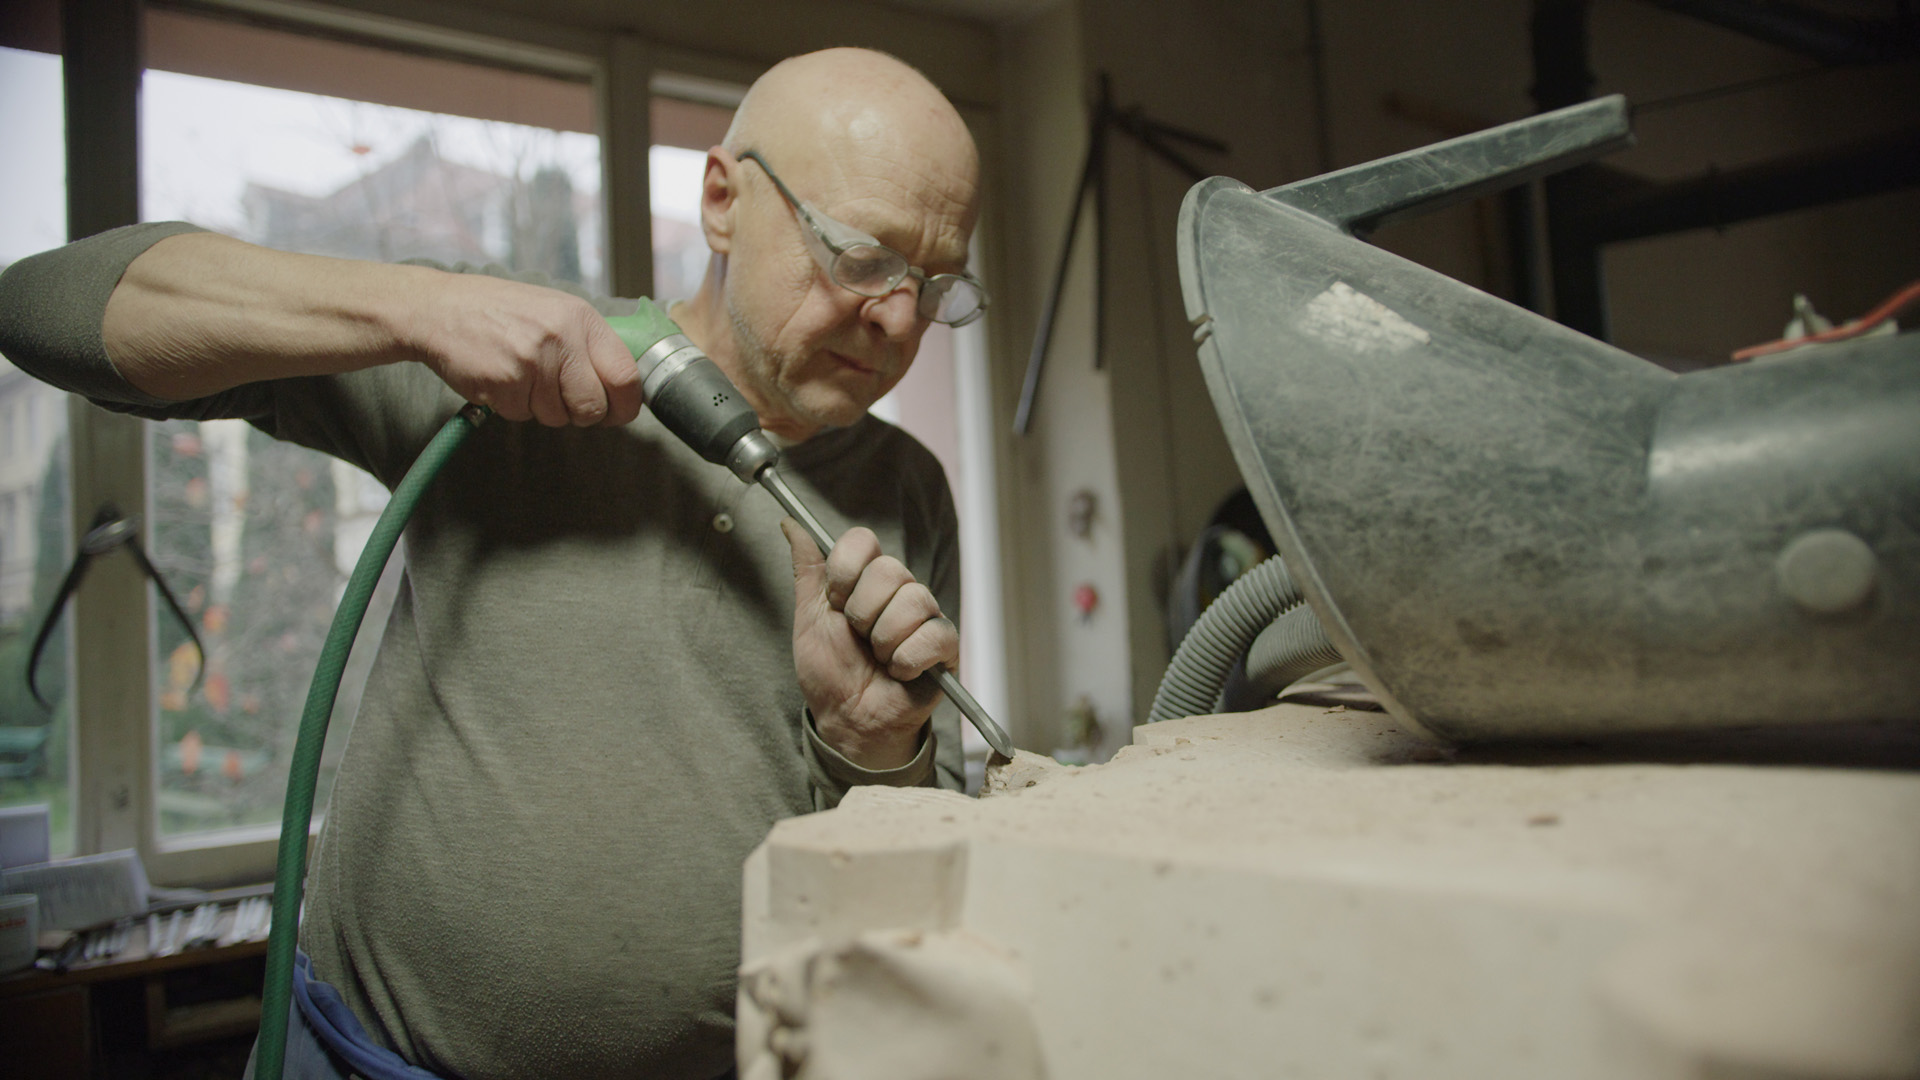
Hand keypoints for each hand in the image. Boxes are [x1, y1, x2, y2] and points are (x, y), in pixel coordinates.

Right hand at [407, 272, 642, 427]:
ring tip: (520, 375)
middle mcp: (561, 338)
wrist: (438, 308)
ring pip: (556, 416)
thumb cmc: (497, 311)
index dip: (625, 405)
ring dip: (539, 407)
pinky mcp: (505, 383)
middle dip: (580, 414)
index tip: (616, 413)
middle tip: (560, 400)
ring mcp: (532, 361)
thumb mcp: (553, 310)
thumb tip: (620, 384)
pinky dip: (512, 406)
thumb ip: (586, 343)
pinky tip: (500, 378)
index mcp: (581, 318)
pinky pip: (522, 416)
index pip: (626, 375)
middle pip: (592, 407)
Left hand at [785, 520, 956, 769]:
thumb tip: (791, 525)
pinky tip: (899, 672)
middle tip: (858, 637)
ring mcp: (925, 616)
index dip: (845, 572)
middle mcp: (898, 590)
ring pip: (912, 601)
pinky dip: (906, 661)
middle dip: (861, 613)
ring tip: (878, 658)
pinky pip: (933, 635)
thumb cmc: (830, 671)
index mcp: (865, 579)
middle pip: (889, 569)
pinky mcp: (945, 645)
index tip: (834, 602)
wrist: (846, 718)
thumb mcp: (809, 618)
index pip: (863, 541)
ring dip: (884, 641)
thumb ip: (807, 570)